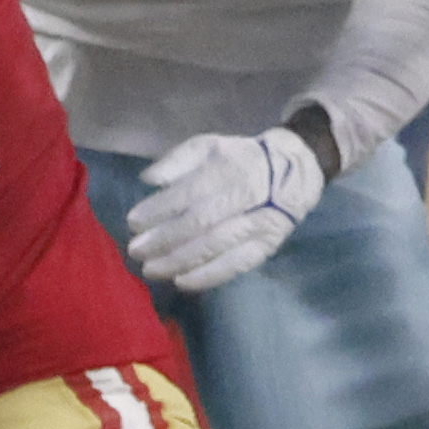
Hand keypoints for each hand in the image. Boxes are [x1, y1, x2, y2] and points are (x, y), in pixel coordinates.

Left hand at [125, 125, 326, 287]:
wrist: (295, 172)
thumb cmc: (240, 159)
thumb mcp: (210, 147)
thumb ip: (178, 160)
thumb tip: (148, 179)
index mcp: (229, 167)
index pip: (190, 192)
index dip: (159, 209)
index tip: (133, 221)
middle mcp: (247, 195)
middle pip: (201, 222)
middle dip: (164, 238)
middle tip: (136, 250)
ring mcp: (259, 223)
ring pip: (216, 246)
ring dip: (179, 261)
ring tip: (151, 269)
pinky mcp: (266, 246)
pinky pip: (235, 265)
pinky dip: (207, 276)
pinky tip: (182, 281)